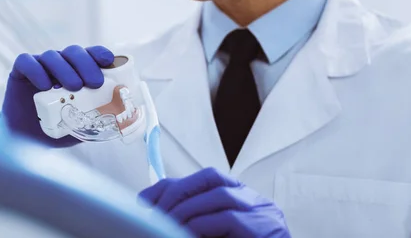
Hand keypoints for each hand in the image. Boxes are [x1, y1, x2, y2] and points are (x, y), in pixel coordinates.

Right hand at [1, 45, 114, 146]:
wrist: (25, 141)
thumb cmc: (56, 130)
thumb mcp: (82, 125)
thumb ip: (98, 118)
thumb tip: (122, 119)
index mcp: (76, 71)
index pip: (89, 54)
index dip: (99, 53)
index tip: (109, 61)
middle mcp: (59, 65)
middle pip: (73, 52)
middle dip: (86, 64)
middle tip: (95, 83)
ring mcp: (39, 67)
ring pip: (52, 56)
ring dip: (64, 69)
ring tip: (73, 87)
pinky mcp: (19, 73)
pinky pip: (26, 62)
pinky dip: (36, 70)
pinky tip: (44, 85)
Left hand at [139, 168, 289, 237]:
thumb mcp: (210, 233)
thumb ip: (194, 222)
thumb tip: (156, 213)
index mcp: (242, 198)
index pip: (204, 178)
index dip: (171, 185)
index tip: (145, 201)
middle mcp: (254, 199)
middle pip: (211, 177)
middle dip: (177, 192)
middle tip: (153, 213)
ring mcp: (263, 212)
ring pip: (219, 194)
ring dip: (186, 209)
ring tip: (166, 225)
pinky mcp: (265, 228)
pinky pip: (228, 218)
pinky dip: (202, 225)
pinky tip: (185, 234)